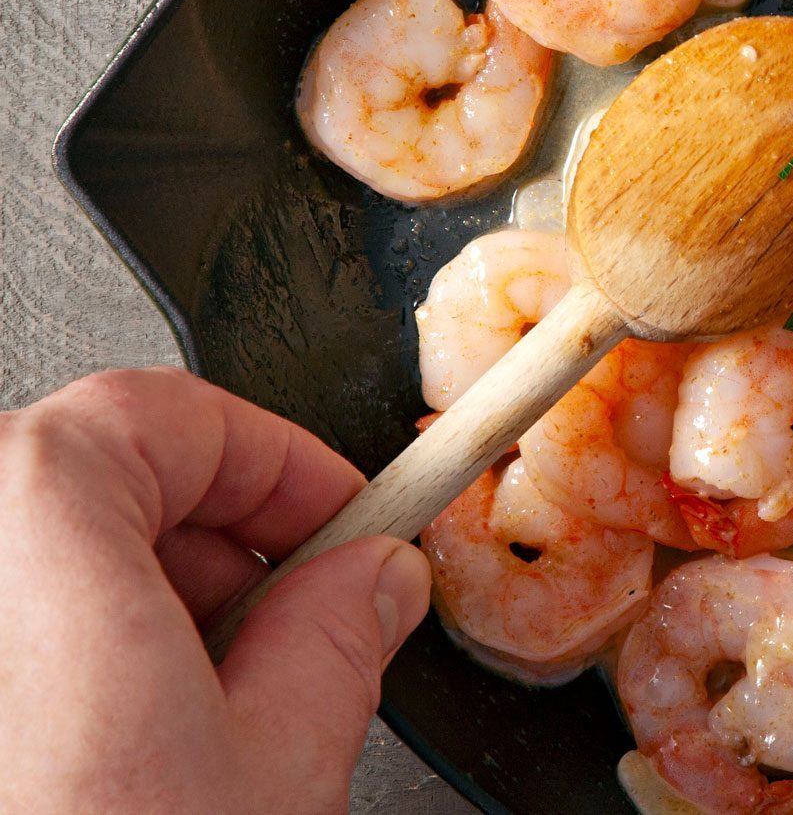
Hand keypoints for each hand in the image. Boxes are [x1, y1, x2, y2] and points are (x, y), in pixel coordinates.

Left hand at [0, 367, 428, 813]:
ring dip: (135, 612)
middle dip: (210, 542)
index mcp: (27, 533)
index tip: (341, 518)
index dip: (272, 457)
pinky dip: (62, 670)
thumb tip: (369, 585)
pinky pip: (1, 648)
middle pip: (81, 484)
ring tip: (209, 713)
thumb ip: (335, 636)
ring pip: (30, 572)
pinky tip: (122, 755)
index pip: (156, 412)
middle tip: (297, 616)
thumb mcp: (275, 767)